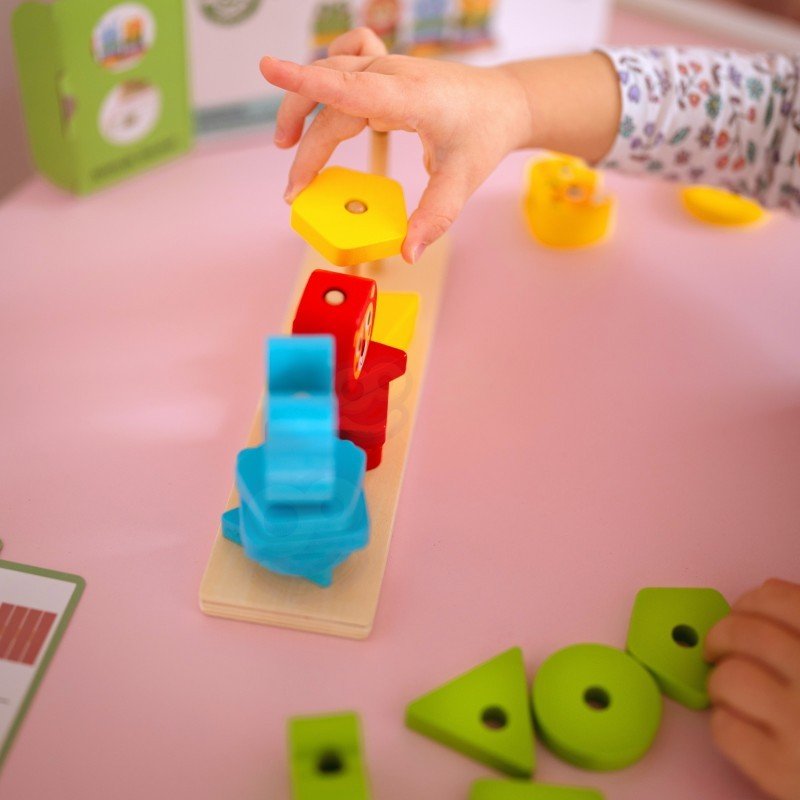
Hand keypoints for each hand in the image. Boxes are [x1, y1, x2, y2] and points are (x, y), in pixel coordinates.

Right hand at [260, 27, 529, 262]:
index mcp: (410, 97)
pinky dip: (326, 78)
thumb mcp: (462, 181)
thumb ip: (433, 217)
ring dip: (303, 104)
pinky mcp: (385, 72)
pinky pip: (345, 63)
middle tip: (294, 188)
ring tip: (288, 146)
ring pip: (330, 75)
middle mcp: (393, 74)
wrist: (504, 102)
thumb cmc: (484, 134)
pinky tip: (323, 105)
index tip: (270, 70)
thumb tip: (408, 252)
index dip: (307, 82)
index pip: (350, 87)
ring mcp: (387, 67)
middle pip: (330, 92)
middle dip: (303, 137)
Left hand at [705, 578, 799, 799]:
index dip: (752, 602)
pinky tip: (741, 726)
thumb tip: (766, 599)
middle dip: (723, 636)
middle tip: (719, 648)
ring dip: (721, 681)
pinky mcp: (784, 773)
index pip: (780, 600)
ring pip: (730, 677)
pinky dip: (725, 723)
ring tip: (730, 691)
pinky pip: (727, 729)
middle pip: (745, 634)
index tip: (745, 611)